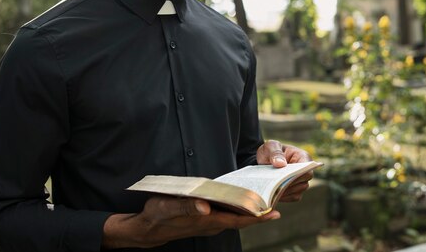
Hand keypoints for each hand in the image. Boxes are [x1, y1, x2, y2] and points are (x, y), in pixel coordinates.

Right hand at [102, 196, 278, 248]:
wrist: (148, 229)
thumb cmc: (158, 216)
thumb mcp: (169, 208)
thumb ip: (187, 207)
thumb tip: (206, 207)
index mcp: (208, 221)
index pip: (239, 219)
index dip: (257, 217)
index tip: (275, 212)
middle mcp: (212, 223)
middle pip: (241, 218)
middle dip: (259, 211)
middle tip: (278, 199)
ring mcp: (209, 223)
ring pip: (234, 216)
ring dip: (249, 209)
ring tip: (265, 197)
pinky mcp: (204, 219)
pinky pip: (226, 214)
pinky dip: (236, 207)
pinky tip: (240, 198)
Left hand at [256, 140, 312, 201]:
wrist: (264, 159)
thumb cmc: (270, 150)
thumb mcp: (270, 146)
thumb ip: (275, 153)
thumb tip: (281, 164)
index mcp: (302, 157)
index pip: (307, 169)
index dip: (298, 175)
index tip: (284, 178)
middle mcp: (305, 171)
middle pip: (303, 183)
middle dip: (289, 186)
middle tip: (275, 187)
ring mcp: (300, 181)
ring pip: (298, 192)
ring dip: (285, 193)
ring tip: (272, 191)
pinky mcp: (295, 190)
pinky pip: (293, 197)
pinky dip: (284, 197)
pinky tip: (273, 195)